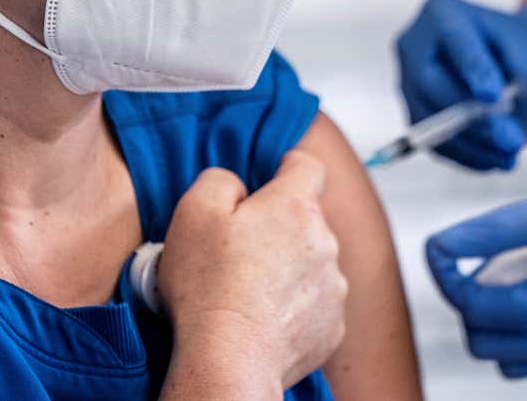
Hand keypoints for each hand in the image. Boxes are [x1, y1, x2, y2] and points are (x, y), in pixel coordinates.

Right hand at [159, 151, 347, 393]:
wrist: (230, 359)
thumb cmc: (209, 288)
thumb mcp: (194, 211)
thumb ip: (219, 181)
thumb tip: (235, 185)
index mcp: (294, 206)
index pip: (307, 167)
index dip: (288, 169)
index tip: (271, 181)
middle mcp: (324, 242)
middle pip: (306, 220)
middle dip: (279, 228)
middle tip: (239, 252)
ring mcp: (333, 286)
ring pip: (312, 263)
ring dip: (288, 270)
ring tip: (248, 292)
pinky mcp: (332, 326)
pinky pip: (315, 304)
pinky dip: (294, 308)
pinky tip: (263, 318)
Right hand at [396, 0, 526, 170]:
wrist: (507, 66)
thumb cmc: (518, 49)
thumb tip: (519, 108)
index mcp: (441, 12)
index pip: (455, 41)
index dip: (473, 69)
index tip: (494, 96)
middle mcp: (414, 44)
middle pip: (430, 82)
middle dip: (471, 115)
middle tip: (511, 139)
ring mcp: (407, 82)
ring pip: (430, 119)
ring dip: (473, 144)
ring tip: (511, 156)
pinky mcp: (414, 114)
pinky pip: (433, 142)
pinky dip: (467, 155)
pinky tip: (495, 160)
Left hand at [426, 119, 526, 378]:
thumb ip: (490, 231)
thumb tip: (439, 246)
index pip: (478, 309)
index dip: (447, 278)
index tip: (439, 249)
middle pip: (487, 345)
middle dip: (469, 304)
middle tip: (477, 263)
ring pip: (512, 361)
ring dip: (495, 325)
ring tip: (507, 277)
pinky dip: (523, 335)